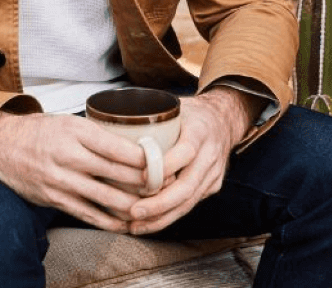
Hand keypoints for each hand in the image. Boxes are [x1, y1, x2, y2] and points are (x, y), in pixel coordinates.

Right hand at [0, 111, 150, 231]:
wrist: (1, 145)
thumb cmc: (39, 131)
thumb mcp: (68, 121)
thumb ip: (97, 133)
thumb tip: (135, 145)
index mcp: (75, 131)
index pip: (121, 148)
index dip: (148, 159)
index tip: (163, 161)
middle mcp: (69, 156)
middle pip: (120, 175)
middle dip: (148, 183)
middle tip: (165, 184)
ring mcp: (62, 180)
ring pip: (109, 199)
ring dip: (135, 205)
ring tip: (151, 204)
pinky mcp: (56, 199)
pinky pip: (91, 215)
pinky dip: (113, 221)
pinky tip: (127, 222)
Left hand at [127, 87, 256, 234]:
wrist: (223, 120)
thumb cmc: (190, 112)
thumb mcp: (174, 106)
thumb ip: (150, 115)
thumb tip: (108, 118)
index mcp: (200, 131)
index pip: (186, 151)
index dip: (166, 166)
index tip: (143, 176)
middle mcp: (210, 155)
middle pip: (187, 186)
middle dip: (159, 203)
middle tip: (134, 212)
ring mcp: (212, 174)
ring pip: (189, 202)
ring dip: (162, 217)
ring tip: (136, 226)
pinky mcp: (211, 187)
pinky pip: (189, 205)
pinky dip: (168, 216)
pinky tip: (149, 223)